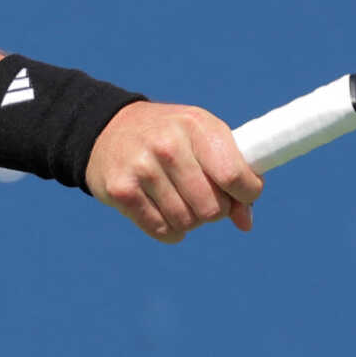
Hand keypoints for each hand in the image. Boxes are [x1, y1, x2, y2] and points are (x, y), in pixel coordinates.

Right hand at [85, 102, 260, 241]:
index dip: (246, 194)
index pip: (235, 176)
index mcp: (196, 125)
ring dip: (189, 221)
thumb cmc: (170, 137)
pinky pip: (161, 230)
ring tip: (180, 203)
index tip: (240, 194)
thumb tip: (245, 223)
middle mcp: (168, 145)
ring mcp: (142, 168)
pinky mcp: (122, 191)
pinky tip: (164, 213)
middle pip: (212, 208)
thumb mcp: (203, 139)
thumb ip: (232, 175)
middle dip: (214, 211)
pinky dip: (169, 230)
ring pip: (187, 222)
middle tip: (203, 198)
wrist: (108, 128)